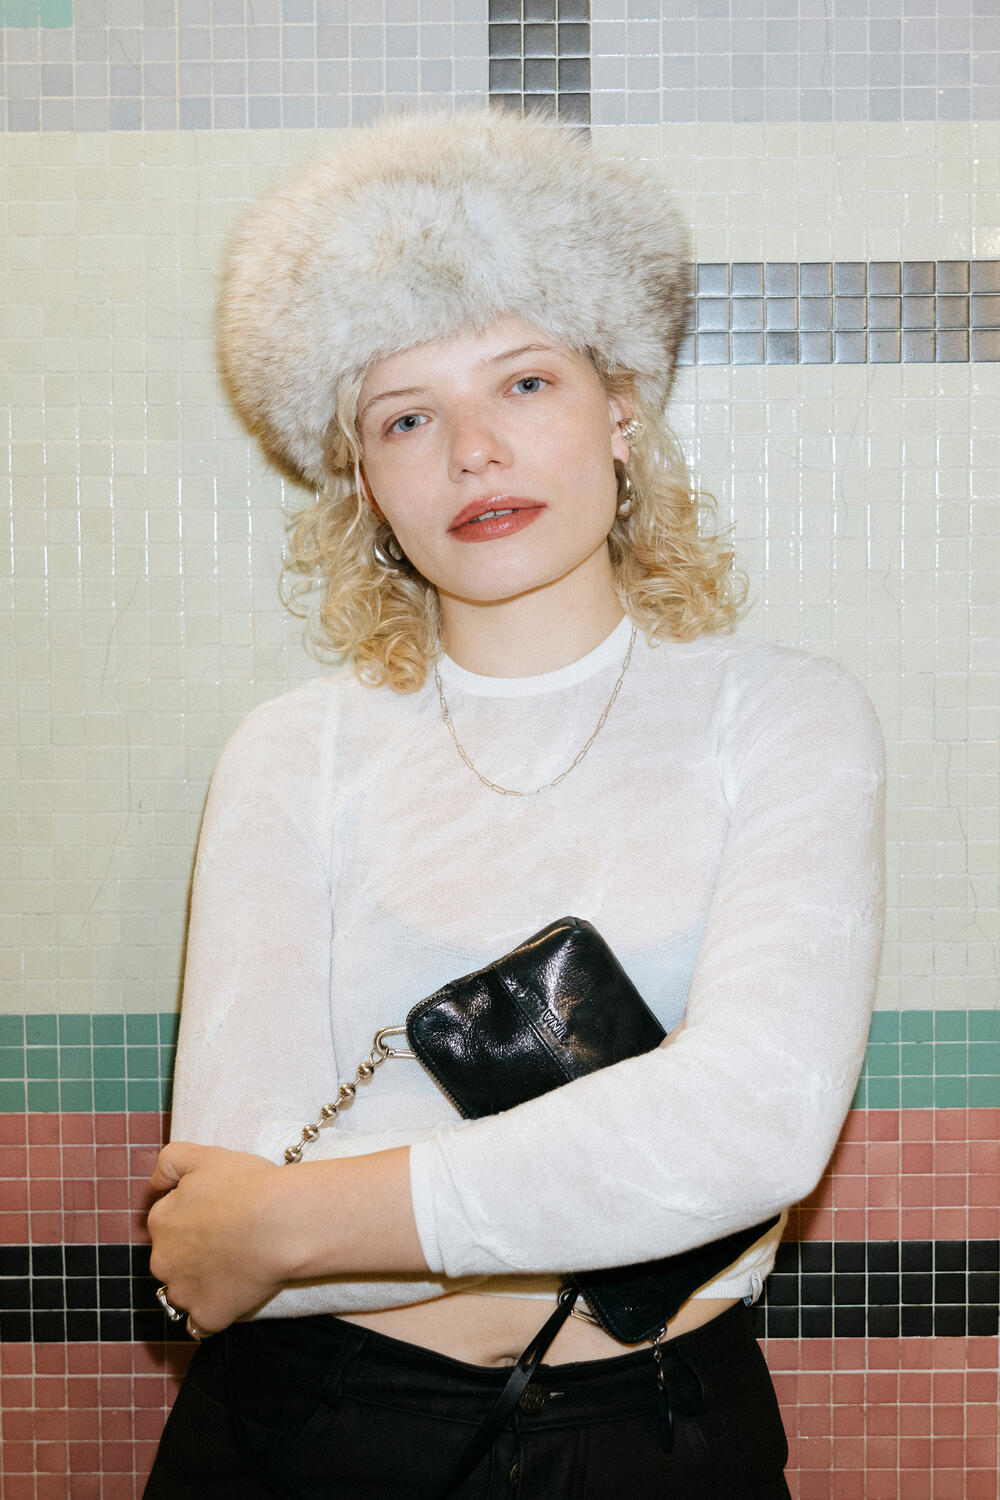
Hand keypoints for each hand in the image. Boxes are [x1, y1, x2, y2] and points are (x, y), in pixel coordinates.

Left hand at [148, 1142, 291, 1334]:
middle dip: (193, 1254)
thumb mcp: (205, 1155)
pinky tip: (236, 1295)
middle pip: (172, 1260)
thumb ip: (170, 1161)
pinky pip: (203, 1322)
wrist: (281, 1223)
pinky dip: (215, 1313)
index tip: (219, 1216)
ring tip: (237, 1269)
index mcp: (161, 1220)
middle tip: (231, 1242)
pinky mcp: (206, 1316)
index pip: (167, 1223)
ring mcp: (183, 1292)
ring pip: (184, 1292)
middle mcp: (163, 1259)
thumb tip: (155, 1182)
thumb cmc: (248, 1186)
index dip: (194, 1219)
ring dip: (202, 1284)